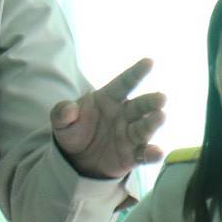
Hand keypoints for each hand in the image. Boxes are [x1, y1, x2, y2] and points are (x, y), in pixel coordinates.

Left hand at [51, 58, 166, 177]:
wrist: (74, 159)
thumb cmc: (73, 131)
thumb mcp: (61, 121)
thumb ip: (62, 112)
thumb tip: (69, 109)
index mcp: (108, 99)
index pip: (124, 83)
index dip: (136, 73)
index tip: (149, 62)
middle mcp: (124, 114)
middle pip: (140, 105)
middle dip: (150, 101)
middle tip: (161, 98)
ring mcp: (130, 135)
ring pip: (144, 128)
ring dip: (153, 123)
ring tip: (160, 117)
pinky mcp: (132, 155)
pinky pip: (144, 154)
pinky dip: (152, 154)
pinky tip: (157, 152)